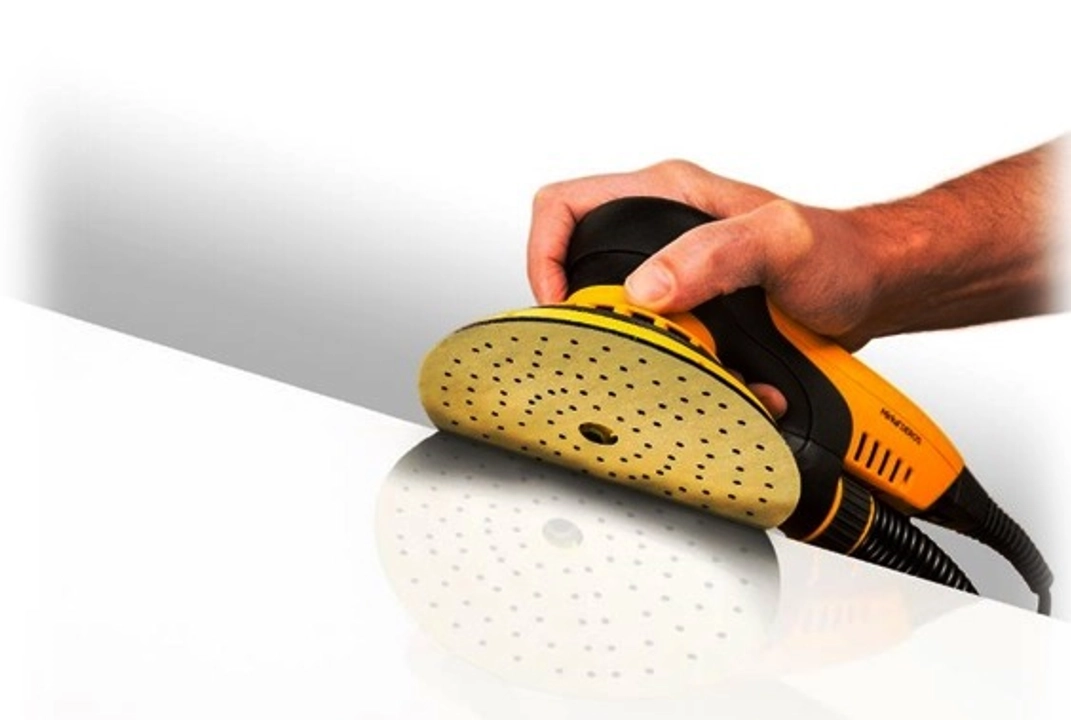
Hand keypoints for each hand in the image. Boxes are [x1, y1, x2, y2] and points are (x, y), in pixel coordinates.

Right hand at [527, 160, 879, 351]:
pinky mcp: (694, 307)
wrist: (876, 289)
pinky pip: (664, 341)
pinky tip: (726, 373)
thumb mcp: (781, 244)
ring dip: (651, 351)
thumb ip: (715, 255)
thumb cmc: (841, 254)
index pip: (563, 206)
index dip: (543, 256)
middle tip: (624, 345)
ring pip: (623, 316)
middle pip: (582, 270)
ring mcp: (676, 270)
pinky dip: (689, 367)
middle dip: (600, 319)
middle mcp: (662, 229)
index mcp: (666, 193)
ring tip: (687, 362)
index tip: (559, 306)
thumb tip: (647, 287)